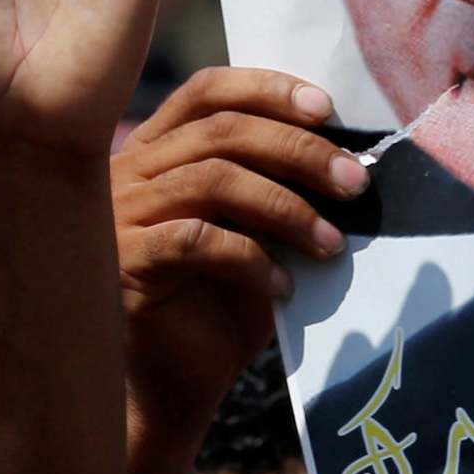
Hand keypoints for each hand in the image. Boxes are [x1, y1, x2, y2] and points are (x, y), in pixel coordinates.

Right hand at [113, 67, 369, 424]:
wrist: (177, 384)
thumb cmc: (222, 304)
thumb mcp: (257, 230)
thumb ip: (278, 183)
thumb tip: (347, 155)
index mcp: (157, 147)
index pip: (208, 91)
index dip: (268, 89)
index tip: (326, 109)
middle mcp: (128, 169)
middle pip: (221, 130)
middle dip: (299, 151)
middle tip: (354, 182)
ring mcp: (119, 214)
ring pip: (214, 179)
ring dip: (287, 207)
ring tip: (333, 242)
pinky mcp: (124, 263)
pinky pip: (195, 240)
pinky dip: (251, 258)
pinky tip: (284, 286)